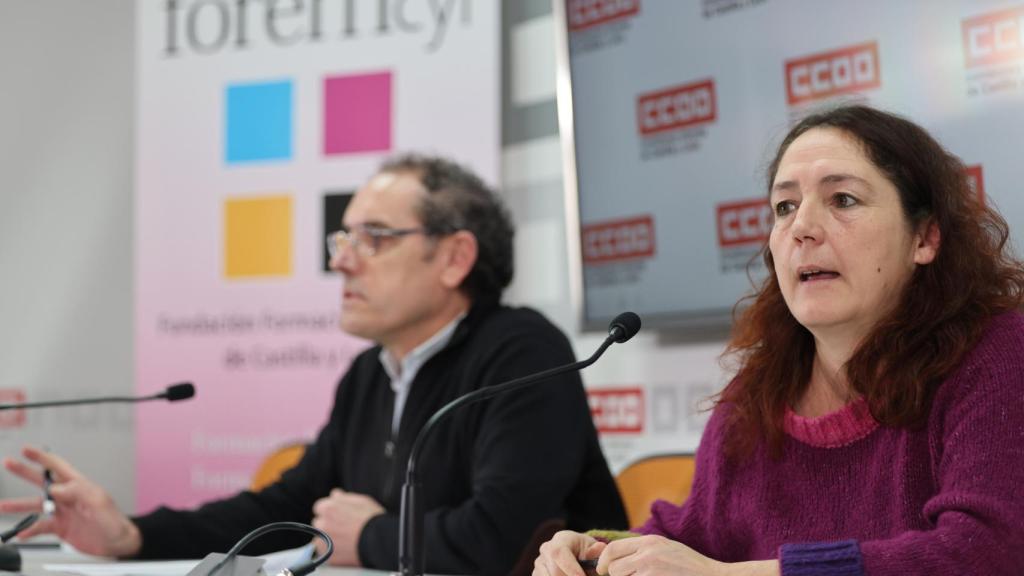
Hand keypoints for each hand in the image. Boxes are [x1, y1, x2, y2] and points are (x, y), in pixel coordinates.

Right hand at [0, 446, 141, 556]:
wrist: (117, 543)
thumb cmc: (114, 521)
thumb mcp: (100, 502)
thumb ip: (78, 493)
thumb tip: (56, 488)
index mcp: (79, 486)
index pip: (58, 467)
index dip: (43, 457)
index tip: (27, 449)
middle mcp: (68, 497)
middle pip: (42, 482)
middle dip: (25, 472)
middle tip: (8, 463)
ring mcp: (63, 512)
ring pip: (36, 505)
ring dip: (18, 505)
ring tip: (2, 505)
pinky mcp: (60, 527)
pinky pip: (40, 527)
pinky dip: (29, 530)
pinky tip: (21, 533)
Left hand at [310, 488, 384, 565]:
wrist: (379, 541)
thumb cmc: (372, 519)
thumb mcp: (360, 500)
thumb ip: (343, 497)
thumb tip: (334, 494)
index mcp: (327, 508)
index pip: (319, 507)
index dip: (330, 511)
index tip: (338, 515)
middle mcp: (321, 524)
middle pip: (319, 523)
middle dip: (328, 524)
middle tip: (344, 527)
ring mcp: (323, 541)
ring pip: (320, 538)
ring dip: (328, 538)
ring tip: (345, 539)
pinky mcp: (327, 556)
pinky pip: (324, 552)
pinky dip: (331, 551)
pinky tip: (344, 548)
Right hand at [533, 530, 605, 575]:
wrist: (576, 554)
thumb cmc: (586, 552)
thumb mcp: (594, 549)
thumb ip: (597, 551)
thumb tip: (600, 547)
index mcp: (560, 539)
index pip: (559, 554)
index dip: (571, 569)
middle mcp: (546, 549)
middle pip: (554, 572)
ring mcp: (539, 563)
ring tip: (578, 575)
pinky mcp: (536, 574)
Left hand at [596, 535, 722, 575]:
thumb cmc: (692, 567)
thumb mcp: (667, 548)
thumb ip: (645, 550)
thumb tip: (620, 556)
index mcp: (650, 541)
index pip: (613, 548)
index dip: (604, 561)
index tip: (604, 571)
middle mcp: (648, 553)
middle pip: (613, 567)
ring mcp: (652, 570)